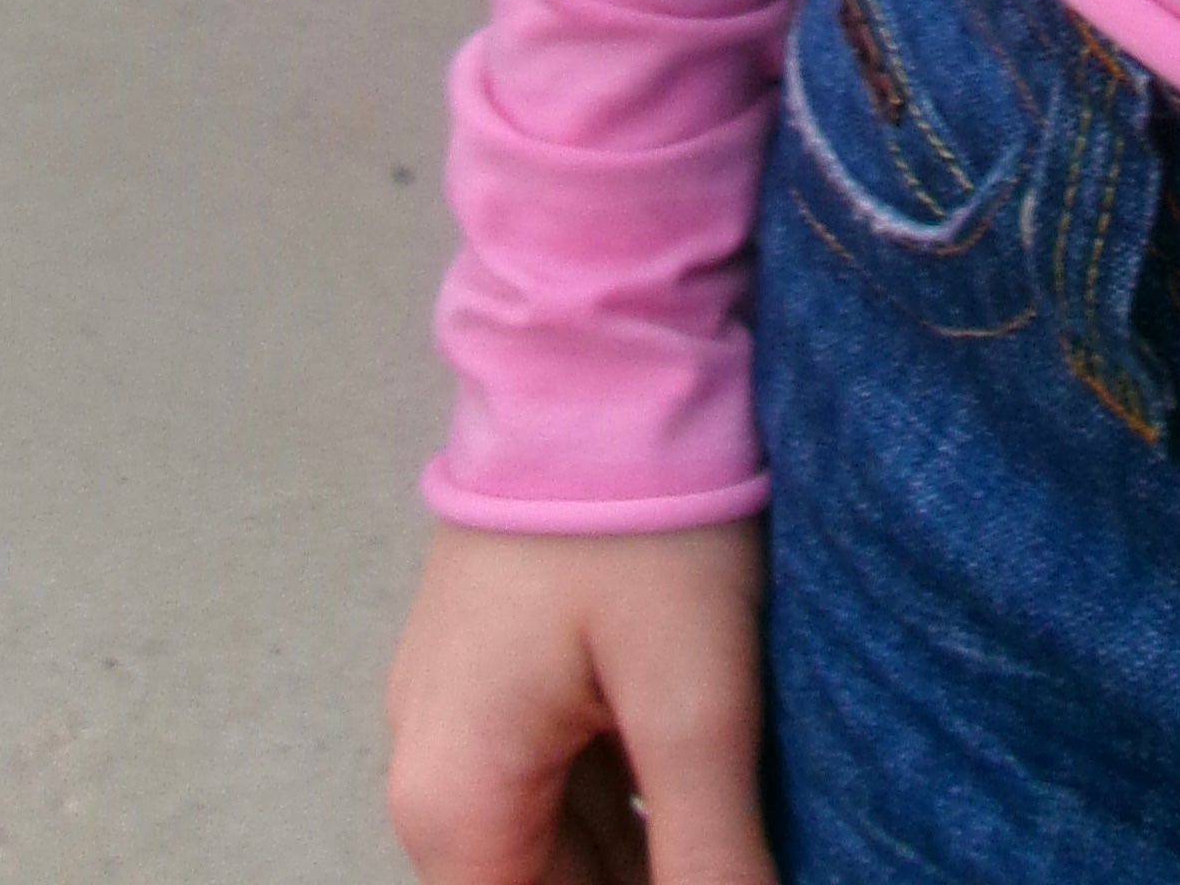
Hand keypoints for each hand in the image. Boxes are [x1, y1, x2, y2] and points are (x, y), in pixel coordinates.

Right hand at [384, 518, 769, 884]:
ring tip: (743, 820)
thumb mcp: (692, 703)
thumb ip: (709, 858)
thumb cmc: (637, 519)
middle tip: (747, 845)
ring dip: (648, 848)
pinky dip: (631, 792)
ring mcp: (461, 708)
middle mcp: (433, 770)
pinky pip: (560, 771)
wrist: (600, 348)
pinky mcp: (499, 661)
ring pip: (558, 839)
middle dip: (650, 879)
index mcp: (452, 802)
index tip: (723, 877)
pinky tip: (716, 780)